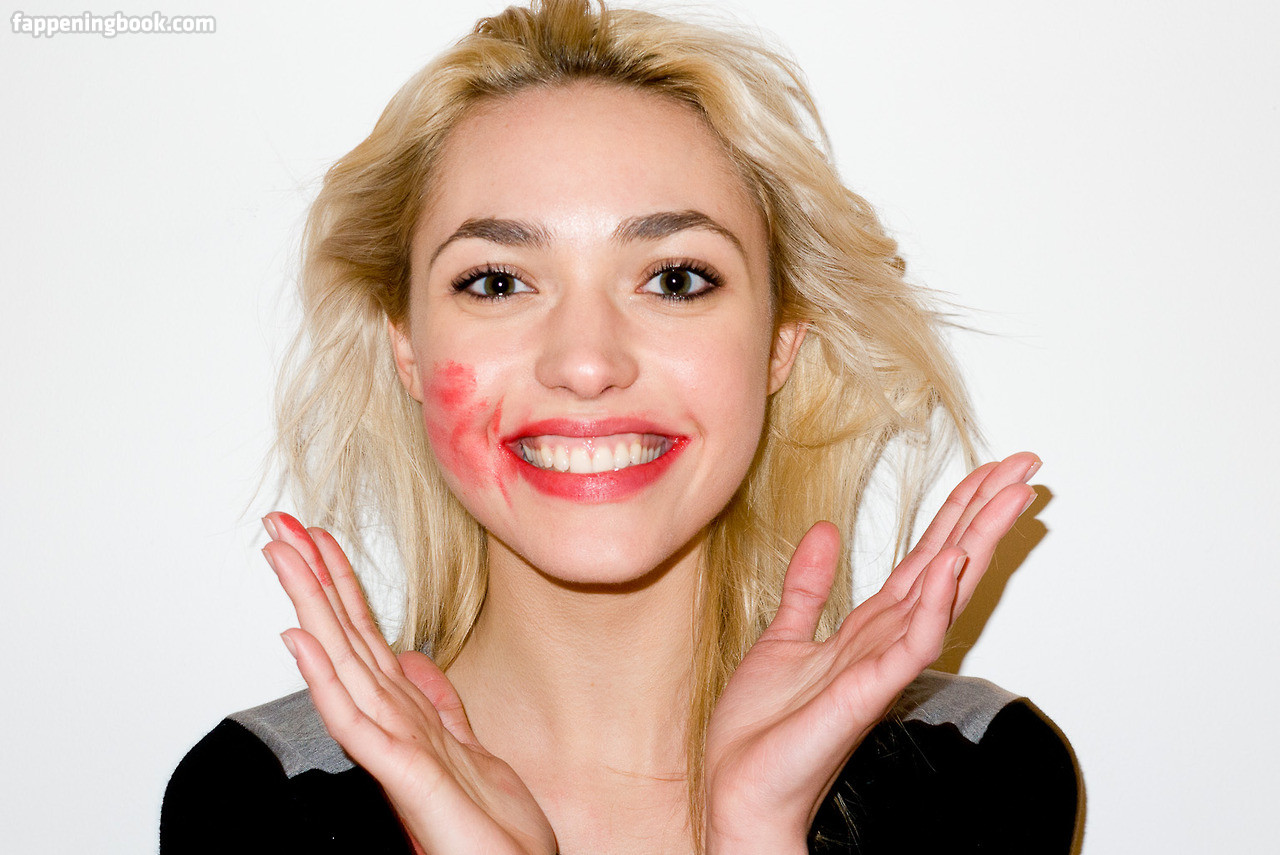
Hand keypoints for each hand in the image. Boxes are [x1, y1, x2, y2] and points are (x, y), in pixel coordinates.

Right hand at [261, 513, 555, 854]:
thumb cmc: (486, 829)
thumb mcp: (466, 747)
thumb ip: (436, 703)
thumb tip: (417, 663)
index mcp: (406, 710)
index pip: (364, 632)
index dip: (339, 582)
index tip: (316, 535)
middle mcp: (392, 721)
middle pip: (344, 634)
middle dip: (312, 575)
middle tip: (280, 522)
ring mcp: (392, 746)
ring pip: (341, 661)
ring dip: (309, 604)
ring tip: (281, 554)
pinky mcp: (401, 774)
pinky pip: (355, 719)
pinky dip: (323, 676)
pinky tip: (300, 638)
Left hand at [703, 453, 1040, 853]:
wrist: (740, 787)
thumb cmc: (763, 731)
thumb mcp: (781, 638)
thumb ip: (807, 587)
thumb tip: (822, 531)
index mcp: (868, 627)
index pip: (925, 557)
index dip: (957, 512)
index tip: (991, 471)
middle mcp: (885, 642)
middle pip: (948, 565)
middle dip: (984, 514)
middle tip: (1026, 467)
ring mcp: (881, 666)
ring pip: (942, 596)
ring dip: (975, 545)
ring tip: (1009, 498)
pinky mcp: (865, 693)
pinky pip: (909, 645)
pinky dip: (934, 606)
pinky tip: (950, 566)